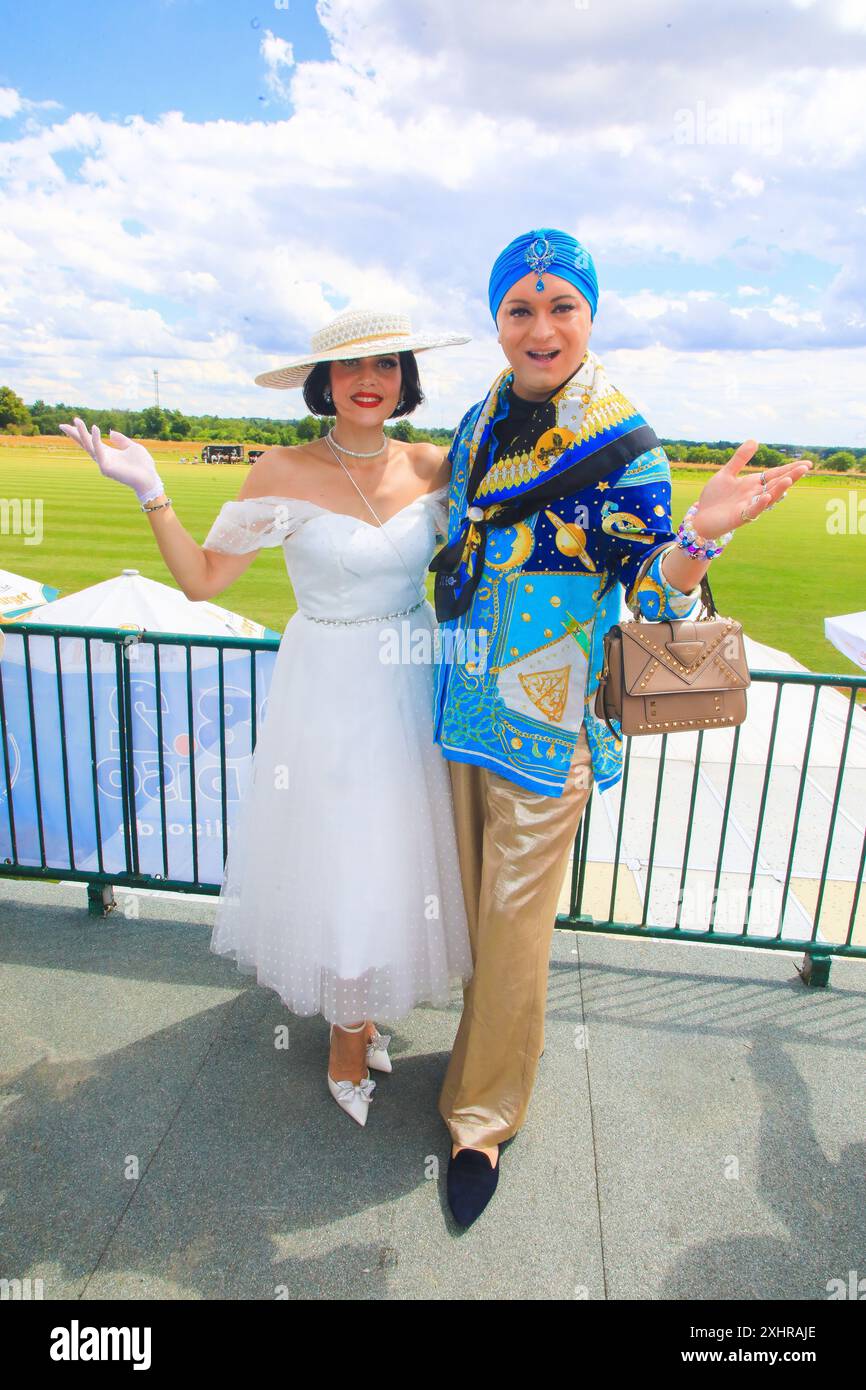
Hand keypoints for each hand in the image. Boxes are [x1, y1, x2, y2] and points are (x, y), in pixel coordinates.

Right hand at [58, 416, 164, 503]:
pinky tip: (94, 427)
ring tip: (77, 420)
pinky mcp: (105, 467)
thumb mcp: (132, 447)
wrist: (149, 478)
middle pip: (85, 444)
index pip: (91, 442)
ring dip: (82, 433)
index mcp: (109, 453)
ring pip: (89, 446)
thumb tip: (111, 432)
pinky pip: (98, 450)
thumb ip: (121, 440)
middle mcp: (103, 458)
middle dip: (74, 434)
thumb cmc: (143, 465)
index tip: (72, 424)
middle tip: (61, 424)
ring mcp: (103, 463)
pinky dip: (95, 439)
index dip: (82, 433)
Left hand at [688, 439, 811, 537]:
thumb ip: (740, 459)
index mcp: (753, 483)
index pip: (775, 474)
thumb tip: (755, 440)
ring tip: (789, 480)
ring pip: (768, 498)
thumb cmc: (715, 497)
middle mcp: (755, 495)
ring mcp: (749, 506)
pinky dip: (760, 504)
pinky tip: (766, 496)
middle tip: (805, 468)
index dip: (790, 469)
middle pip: (776, 484)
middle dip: (790, 476)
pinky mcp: (739, 517)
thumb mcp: (727, 473)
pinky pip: (753, 510)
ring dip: (778, 489)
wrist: (701, 516)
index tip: (807, 463)